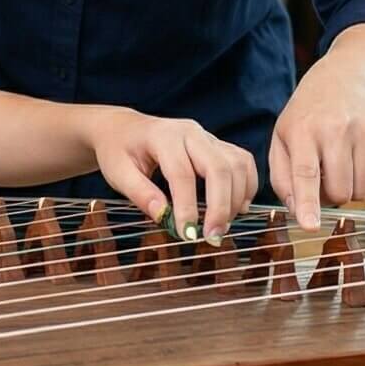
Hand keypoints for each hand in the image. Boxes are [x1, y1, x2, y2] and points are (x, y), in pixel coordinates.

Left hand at [86, 109, 258, 242]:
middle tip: (213, 237)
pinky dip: (246, 186)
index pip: (182, 174)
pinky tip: (237, 208)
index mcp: (163, 136)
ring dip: (236, 199)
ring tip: (220, 226)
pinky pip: (242, 162)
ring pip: (237, 164)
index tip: (187, 235)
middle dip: (221, 206)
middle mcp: (191, 132)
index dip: (187, 207)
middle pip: (219, 167)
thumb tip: (162, 215)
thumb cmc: (118, 150)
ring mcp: (207, 136)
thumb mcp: (118, 173)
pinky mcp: (218, 145)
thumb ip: (140, 193)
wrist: (124, 128)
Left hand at [270, 69, 364, 230]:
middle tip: (326, 175)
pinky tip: (359, 156)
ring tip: (341, 164)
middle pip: (340, 191)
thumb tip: (298, 212)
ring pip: (363, 189)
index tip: (310, 226)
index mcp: (302, 130)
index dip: (308, 202)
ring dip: (351, 187)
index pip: (305, 173)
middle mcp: (336, 127)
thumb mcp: (282, 142)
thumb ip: (283, 180)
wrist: (340, 83)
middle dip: (332, 195)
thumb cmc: (306, 121)